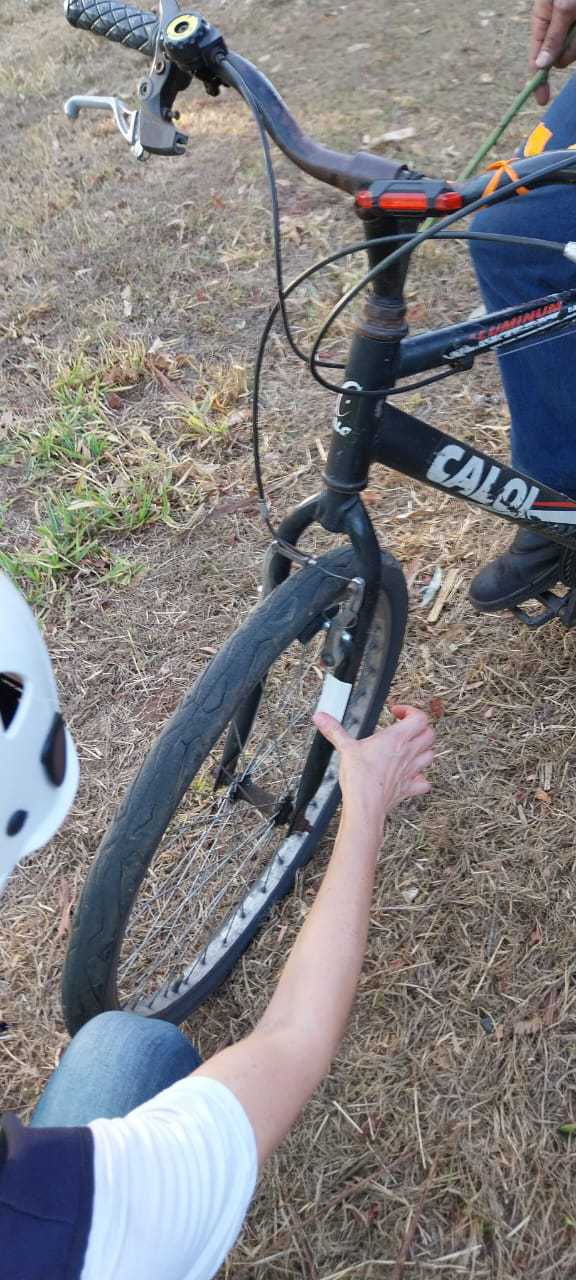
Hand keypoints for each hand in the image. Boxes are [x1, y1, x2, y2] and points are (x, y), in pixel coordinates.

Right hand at [313, 703, 433, 830]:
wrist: (366, 805)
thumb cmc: (360, 777)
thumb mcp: (345, 748)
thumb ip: (334, 730)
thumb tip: (321, 717)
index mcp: (396, 739)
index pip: (419, 718)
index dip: (411, 711)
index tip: (396, 712)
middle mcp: (408, 753)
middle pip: (429, 734)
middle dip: (420, 728)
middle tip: (405, 728)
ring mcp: (411, 771)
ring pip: (431, 755)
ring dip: (424, 750)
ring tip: (411, 748)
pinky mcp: (408, 788)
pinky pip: (424, 783)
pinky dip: (422, 778)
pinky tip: (412, 776)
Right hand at [531, 0, 575, 104]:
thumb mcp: (563, 8)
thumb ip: (554, 36)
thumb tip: (542, 65)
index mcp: (543, 18)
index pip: (537, 55)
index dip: (538, 78)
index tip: (541, 99)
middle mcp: (557, 23)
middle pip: (560, 54)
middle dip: (570, 52)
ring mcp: (572, 25)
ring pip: (574, 49)